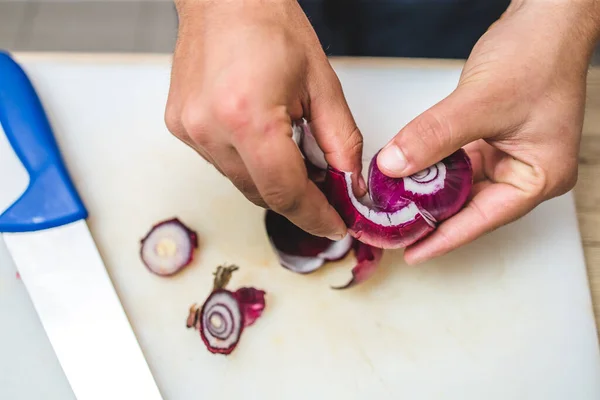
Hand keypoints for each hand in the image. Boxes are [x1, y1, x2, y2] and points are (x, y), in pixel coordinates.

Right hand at [165, 0, 364, 239]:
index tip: (333, 225)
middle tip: (323, 186)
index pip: (285, 192)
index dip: (314, 216)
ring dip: (271, 179)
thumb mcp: (321, 84)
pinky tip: (259, 136)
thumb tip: (349, 185)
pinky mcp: (180, 127)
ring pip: (241, 182)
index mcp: (248, 117)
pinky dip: (247, 162)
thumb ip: (341, 142)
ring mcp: (190, 130)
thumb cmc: (270, 26)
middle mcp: (210, 129)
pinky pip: (221, 163)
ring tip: (289, 147)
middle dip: (297, 197)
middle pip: (262, 194)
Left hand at [376, 0, 599, 263]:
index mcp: (539, 176)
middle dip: (431, 215)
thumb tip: (394, 166)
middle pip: (470, 205)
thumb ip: (434, 136)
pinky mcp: (489, 136)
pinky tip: (406, 170)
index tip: (413, 255)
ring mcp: (507, 154)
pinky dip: (431, 164)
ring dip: (427, 189)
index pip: (485, 219)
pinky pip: (455, 160)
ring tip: (393, 206)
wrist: (546, 16)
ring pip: (459, 183)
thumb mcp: (481, 103)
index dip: (445, 238)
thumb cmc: (537, 54)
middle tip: (393, 231)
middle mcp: (523, 171)